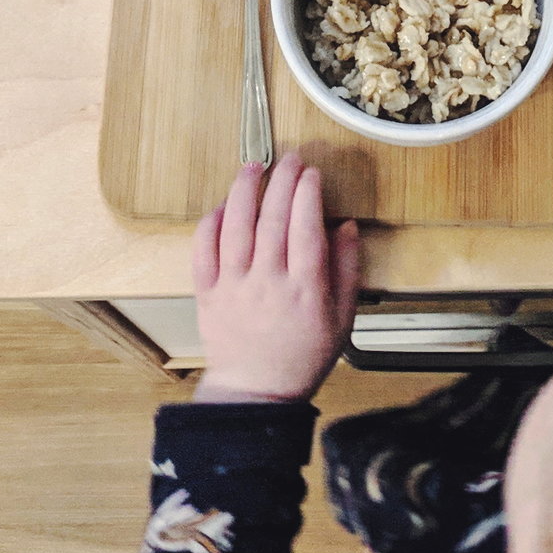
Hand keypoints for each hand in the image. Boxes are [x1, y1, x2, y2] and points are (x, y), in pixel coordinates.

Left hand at [190, 152, 361, 404]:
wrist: (256, 392)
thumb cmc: (303, 356)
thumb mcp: (343, 319)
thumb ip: (348, 270)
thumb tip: (346, 225)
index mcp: (305, 290)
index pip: (307, 227)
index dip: (309, 194)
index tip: (313, 174)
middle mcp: (267, 282)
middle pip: (273, 219)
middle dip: (283, 181)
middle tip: (290, 159)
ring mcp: (233, 286)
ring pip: (236, 226)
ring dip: (245, 190)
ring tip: (253, 166)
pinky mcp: (207, 293)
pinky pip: (203, 249)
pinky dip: (212, 222)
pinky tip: (224, 205)